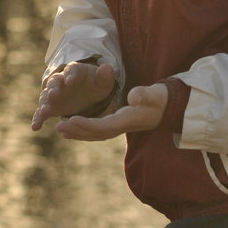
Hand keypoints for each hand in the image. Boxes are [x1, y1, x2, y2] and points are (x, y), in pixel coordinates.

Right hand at [31, 61, 116, 130]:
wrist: (87, 93)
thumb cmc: (95, 85)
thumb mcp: (102, 81)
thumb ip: (104, 76)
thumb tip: (108, 67)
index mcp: (74, 72)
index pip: (71, 70)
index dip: (70, 75)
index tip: (70, 80)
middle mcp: (60, 81)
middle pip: (54, 82)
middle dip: (53, 88)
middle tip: (53, 94)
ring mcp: (54, 94)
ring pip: (46, 96)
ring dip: (44, 103)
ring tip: (44, 111)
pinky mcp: (51, 107)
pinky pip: (41, 112)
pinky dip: (38, 118)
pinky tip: (35, 127)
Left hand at [54, 83, 168, 140]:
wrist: (169, 106)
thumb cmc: (160, 98)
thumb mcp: (155, 94)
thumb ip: (145, 94)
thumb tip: (134, 97)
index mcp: (127, 120)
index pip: (104, 125)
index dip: (87, 124)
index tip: (71, 119)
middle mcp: (121, 127)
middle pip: (95, 133)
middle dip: (77, 130)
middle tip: (58, 126)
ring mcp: (120, 127)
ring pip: (95, 134)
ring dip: (78, 132)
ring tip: (60, 129)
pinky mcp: (118, 124)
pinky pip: (98, 130)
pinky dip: (84, 131)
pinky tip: (73, 128)